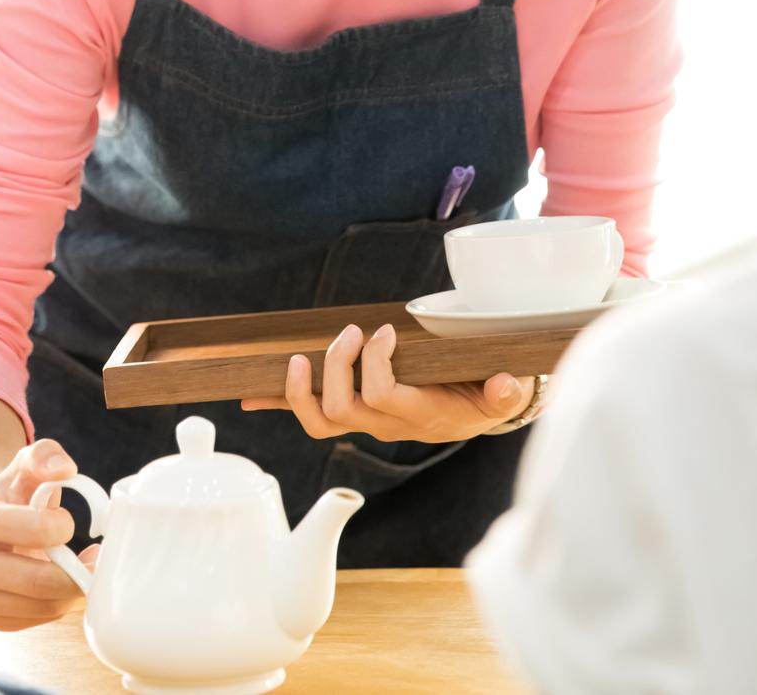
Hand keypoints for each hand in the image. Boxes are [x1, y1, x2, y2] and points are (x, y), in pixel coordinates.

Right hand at [0, 438, 99, 631]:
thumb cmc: (13, 493)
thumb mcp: (26, 465)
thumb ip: (45, 456)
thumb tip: (64, 469)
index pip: (36, 532)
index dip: (64, 527)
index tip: (66, 521)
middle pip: (38, 581)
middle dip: (76, 572)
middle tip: (91, 560)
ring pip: (41, 606)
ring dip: (71, 591)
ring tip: (79, 569)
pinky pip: (35, 621)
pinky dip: (58, 605)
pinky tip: (59, 584)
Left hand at [240, 322, 535, 443]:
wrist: (479, 412)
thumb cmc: (488, 394)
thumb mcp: (504, 391)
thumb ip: (503, 392)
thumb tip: (503, 386)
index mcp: (421, 415)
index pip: (384, 396)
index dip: (376, 365)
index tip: (385, 331)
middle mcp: (388, 424)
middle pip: (344, 409)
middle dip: (337, 366)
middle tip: (350, 331)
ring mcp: (368, 421)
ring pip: (321, 421)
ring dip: (300, 390)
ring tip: (298, 357)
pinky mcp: (356, 414)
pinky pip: (313, 416)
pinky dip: (282, 402)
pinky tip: (252, 396)